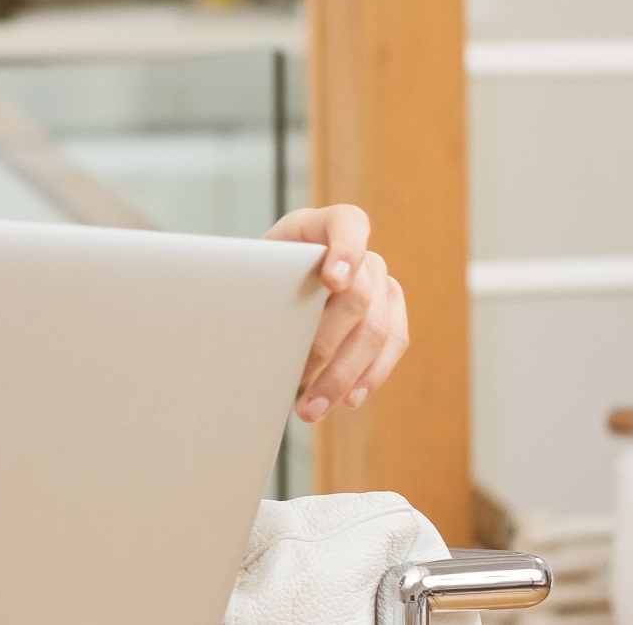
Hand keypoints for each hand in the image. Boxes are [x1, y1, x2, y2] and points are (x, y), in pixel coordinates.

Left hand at [263, 205, 408, 422]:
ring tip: (311, 410)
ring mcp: (381, 280)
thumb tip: (238, 316)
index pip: (348, 224)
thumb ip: (252, 281)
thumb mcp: (249, 271)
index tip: (334, 280)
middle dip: (326, 343)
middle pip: (358, 295)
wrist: (275, 284)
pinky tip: (348, 400)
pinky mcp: (391, 310)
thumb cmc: (258, 277)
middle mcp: (360, 251)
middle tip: (295, 378)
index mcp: (320, 226)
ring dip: (343, 375)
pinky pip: (393, 344)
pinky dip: (370, 376)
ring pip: (377, 329)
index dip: (346, 249)